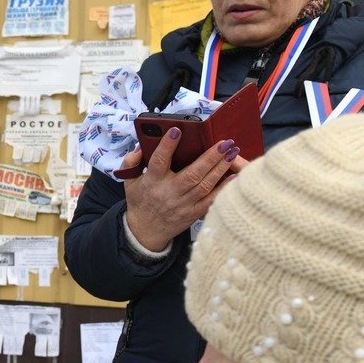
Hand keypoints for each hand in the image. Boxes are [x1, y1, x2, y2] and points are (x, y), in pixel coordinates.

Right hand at [122, 130, 241, 251]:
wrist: (145, 231)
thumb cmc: (140, 201)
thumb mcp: (129, 181)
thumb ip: (131, 162)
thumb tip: (142, 146)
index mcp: (152, 182)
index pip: (159, 161)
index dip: (167, 146)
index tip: (177, 130)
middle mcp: (169, 192)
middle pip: (192, 173)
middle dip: (210, 157)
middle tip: (224, 142)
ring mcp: (183, 204)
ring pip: (204, 185)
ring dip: (220, 168)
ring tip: (233, 152)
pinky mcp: (193, 213)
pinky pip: (210, 200)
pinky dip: (223, 188)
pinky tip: (234, 176)